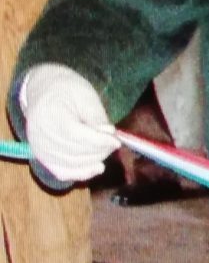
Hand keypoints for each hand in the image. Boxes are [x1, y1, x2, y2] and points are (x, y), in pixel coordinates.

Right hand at [23, 63, 119, 181]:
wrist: (43, 92)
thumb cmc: (66, 90)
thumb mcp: (85, 95)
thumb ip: (97, 117)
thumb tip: (109, 135)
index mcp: (50, 113)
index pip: (75, 134)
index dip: (98, 141)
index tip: (116, 141)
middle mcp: (40, 134)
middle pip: (74, 151)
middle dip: (100, 150)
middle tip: (113, 142)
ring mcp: (39, 148)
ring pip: (72, 163)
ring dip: (94, 160)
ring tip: (106, 149)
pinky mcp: (42, 157)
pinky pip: (63, 172)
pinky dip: (82, 172)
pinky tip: (97, 167)